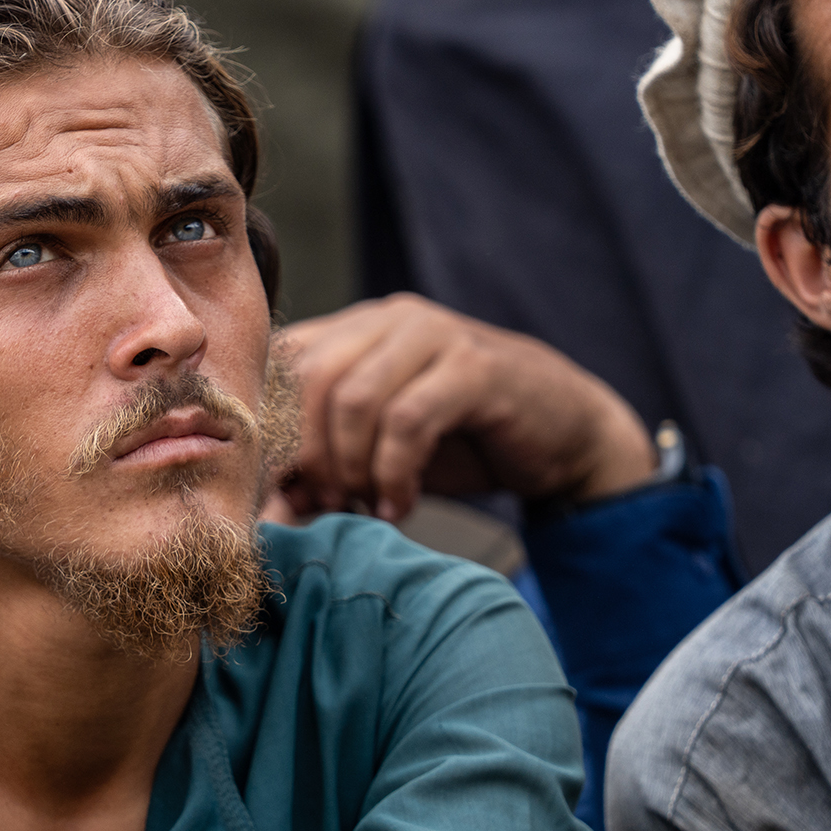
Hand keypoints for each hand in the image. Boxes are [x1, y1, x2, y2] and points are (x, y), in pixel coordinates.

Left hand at [276, 295, 656, 523]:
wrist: (563, 432)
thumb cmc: (462, 444)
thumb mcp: (378, 456)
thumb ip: (323, 471)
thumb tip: (267, 511)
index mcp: (353, 329)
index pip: (278, 366)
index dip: (267, 435)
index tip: (277, 495)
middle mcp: (388, 320)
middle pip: (308, 379)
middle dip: (306, 456)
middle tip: (323, 505)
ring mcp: (433, 335)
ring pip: (353, 398)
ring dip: (349, 468)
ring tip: (363, 508)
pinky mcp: (474, 366)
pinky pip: (408, 421)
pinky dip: (393, 475)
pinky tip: (400, 507)